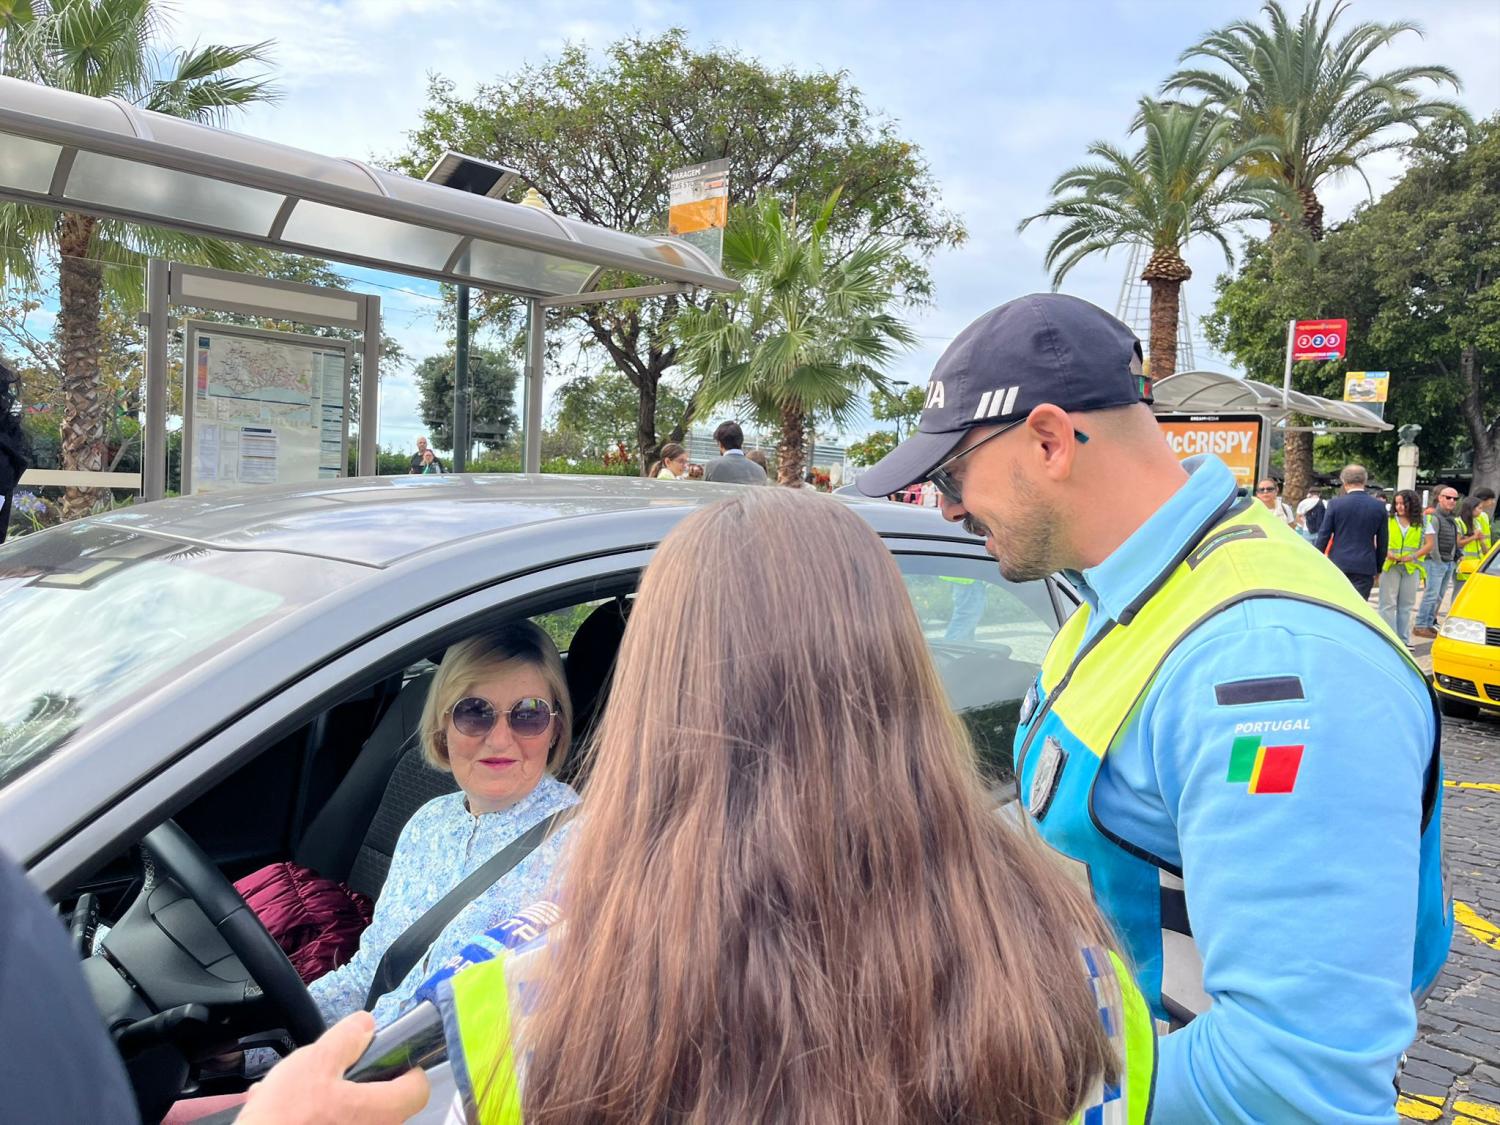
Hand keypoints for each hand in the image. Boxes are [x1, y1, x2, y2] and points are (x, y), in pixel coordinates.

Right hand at [237, 1011, 429, 1124]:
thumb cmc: (288, 1114)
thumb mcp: (316, 1061)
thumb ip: (348, 1039)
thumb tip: (368, 1024)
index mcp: (382, 1111)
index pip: (418, 1088)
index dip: (406, 1069)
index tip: (385, 1058)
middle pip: (381, 1103)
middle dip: (354, 1086)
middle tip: (325, 1076)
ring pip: (348, 1119)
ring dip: (324, 1104)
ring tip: (289, 1095)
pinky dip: (309, 1120)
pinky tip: (277, 1113)